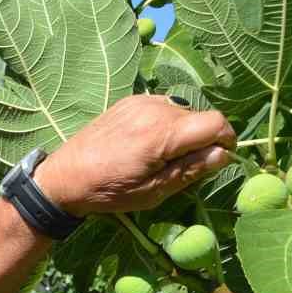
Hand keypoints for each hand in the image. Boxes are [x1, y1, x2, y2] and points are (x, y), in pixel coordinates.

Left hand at [33, 95, 235, 216]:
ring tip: (161, 156)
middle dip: (202, 139)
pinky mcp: (129, 101)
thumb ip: (191, 170)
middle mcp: (154, 109)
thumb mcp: (154, 191)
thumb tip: (223, 155)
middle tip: (184, 165)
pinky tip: (146, 143)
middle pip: (200, 116)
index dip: (226, 139)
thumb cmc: (109, 190)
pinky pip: (162, 107)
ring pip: (181, 111)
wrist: (65, 176)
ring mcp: (140, 101)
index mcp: (163, 133)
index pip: (216, 122)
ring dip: (183, 131)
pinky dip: (165, 123)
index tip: (220, 157)